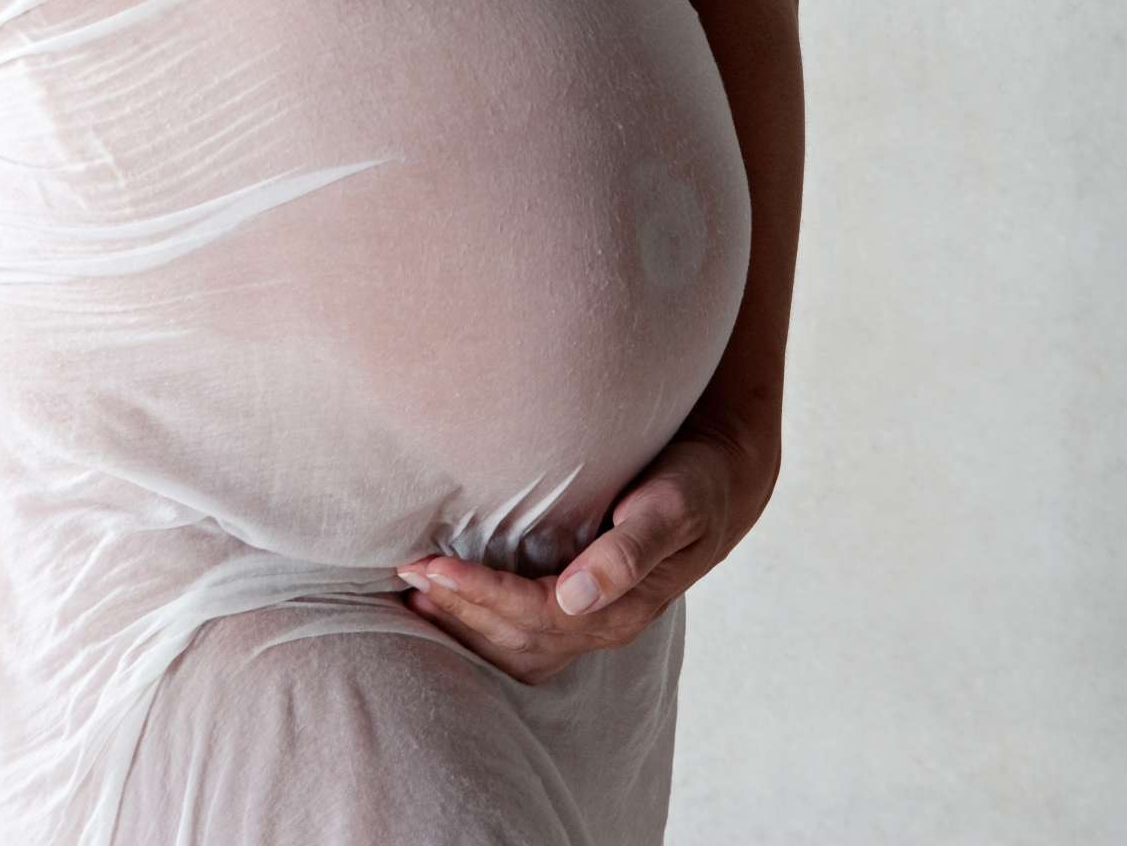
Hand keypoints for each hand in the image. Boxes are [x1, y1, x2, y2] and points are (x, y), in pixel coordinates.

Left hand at [390, 419, 779, 685]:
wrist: (722, 481)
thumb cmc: (693, 484)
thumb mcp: (671, 506)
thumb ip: (628, 551)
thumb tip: (576, 597)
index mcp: (621, 604)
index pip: (534, 614)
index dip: (480, 593)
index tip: (432, 565)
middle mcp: (602, 622)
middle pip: (516, 637)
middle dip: (458, 608)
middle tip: (404, 570)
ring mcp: (593, 618)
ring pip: (516, 646)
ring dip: (464, 624)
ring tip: (413, 596)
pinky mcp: (583, 603)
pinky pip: (525, 634)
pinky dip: (483, 625)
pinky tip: (451, 601)